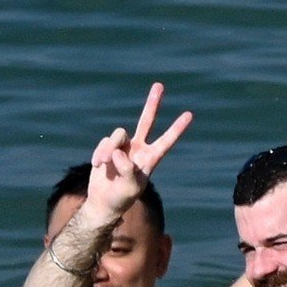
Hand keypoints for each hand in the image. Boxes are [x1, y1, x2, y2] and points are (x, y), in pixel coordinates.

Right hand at [85, 83, 192, 219]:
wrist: (103, 201)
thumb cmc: (121, 198)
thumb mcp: (129, 188)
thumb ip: (127, 170)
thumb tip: (119, 152)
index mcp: (150, 159)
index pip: (166, 141)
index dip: (177, 129)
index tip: (189, 115)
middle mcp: (139, 149)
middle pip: (146, 121)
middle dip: (152, 103)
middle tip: (159, 85)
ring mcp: (123, 146)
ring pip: (118, 134)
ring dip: (109, 149)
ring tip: (104, 164)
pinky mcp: (108, 147)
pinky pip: (104, 142)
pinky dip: (100, 153)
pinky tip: (98, 166)